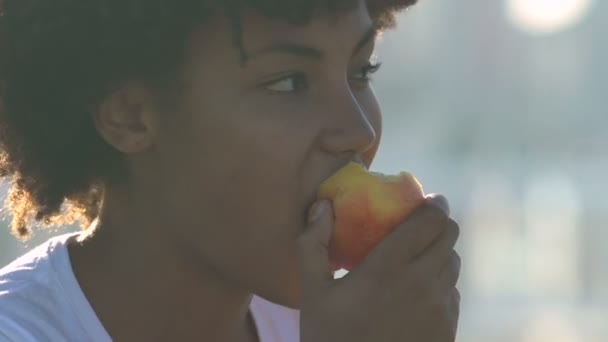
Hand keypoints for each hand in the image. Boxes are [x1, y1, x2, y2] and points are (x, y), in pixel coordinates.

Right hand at [297, 194, 460, 341]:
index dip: (434, 204)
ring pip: (454, 264)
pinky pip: (453, 293)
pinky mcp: (448, 329)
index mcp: (389, 267)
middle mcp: (423, 283)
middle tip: (424, 222)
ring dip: (441, 251)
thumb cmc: (330, 338)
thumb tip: (322, 205)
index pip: (430, 220)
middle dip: (440, 222)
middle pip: (450, 236)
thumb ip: (312, 244)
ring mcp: (440, 308)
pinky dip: (442, 282)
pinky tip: (419, 292)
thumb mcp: (312, 293)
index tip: (429, 199)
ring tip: (419, 256)